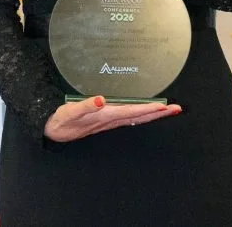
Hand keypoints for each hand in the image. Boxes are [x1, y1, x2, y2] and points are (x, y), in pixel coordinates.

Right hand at [44, 96, 181, 141]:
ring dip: (153, 114)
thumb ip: (85, 106)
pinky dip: (143, 113)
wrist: (54, 132)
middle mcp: (111, 119)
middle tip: (177, 109)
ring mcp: (111, 121)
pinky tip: (149, 112)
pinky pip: (130, 117)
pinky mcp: (108, 119)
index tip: (163, 106)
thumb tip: (99, 99)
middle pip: (139, 116)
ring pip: (137, 118)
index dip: (147, 109)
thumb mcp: (69, 112)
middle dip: (158, 113)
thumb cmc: (62, 120)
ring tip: (169, 109)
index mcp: (105, 116)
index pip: (131, 112)